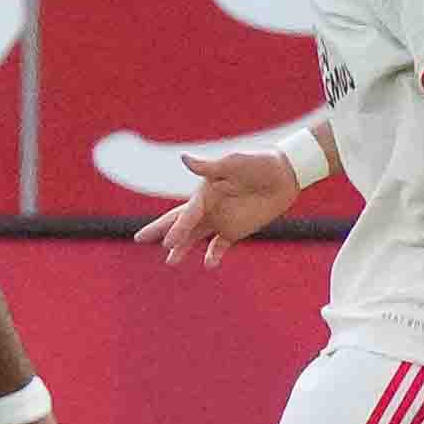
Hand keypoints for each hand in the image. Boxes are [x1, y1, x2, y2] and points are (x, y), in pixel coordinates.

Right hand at [133, 141, 305, 265]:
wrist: (284, 174)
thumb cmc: (257, 163)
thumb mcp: (233, 163)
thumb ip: (209, 167)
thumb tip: (183, 159)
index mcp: (204, 193)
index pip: (186, 215)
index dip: (176, 229)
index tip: (167, 242)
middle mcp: (208, 208)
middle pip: (180, 224)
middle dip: (161, 232)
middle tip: (138, 239)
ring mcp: (221, 220)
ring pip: (195, 238)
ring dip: (183, 248)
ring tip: (171, 262)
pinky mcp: (237, 230)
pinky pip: (220, 245)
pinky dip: (213, 254)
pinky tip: (208, 264)